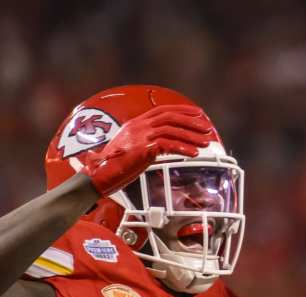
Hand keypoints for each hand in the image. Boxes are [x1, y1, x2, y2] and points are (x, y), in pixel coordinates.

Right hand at [82, 104, 213, 196]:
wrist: (99, 175)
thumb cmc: (113, 166)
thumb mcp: (130, 149)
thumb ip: (145, 143)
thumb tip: (161, 146)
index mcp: (136, 123)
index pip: (163, 111)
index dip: (182, 111)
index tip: (198, 114)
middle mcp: (139, 126)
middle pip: (171, 117)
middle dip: (192, 122)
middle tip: (206, 129)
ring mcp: (141, 136)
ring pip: (173, 130)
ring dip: (192, 136)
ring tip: (205, 143)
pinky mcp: (143, 149)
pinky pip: (169, 145)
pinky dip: (183, 149)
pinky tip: (193, 154)